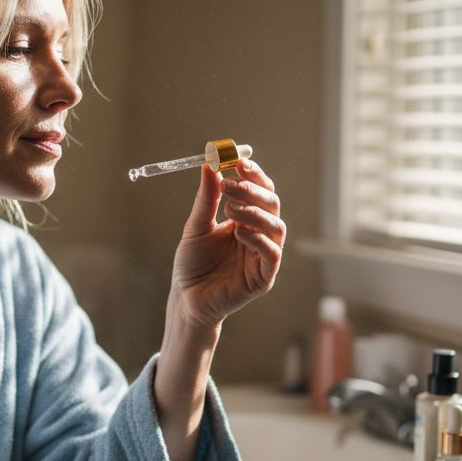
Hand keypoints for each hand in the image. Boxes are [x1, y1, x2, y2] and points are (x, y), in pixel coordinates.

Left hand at [169, 158, 285, 328]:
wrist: (185, 299)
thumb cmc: (192, 264)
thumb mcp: (196, 226)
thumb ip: (206, 199)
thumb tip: (209, 165)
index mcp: (246, 220)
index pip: (260, 191)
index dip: (253, 175)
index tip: (238, 161)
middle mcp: (259, 235)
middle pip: (271, 205)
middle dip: (253, 191)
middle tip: (230, 184)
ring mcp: (263, 256)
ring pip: (276, 227)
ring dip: (255, 212)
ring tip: (230, 208)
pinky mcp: (263, 278)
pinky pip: (272, 254)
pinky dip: (258, 239)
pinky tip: (238, 232)